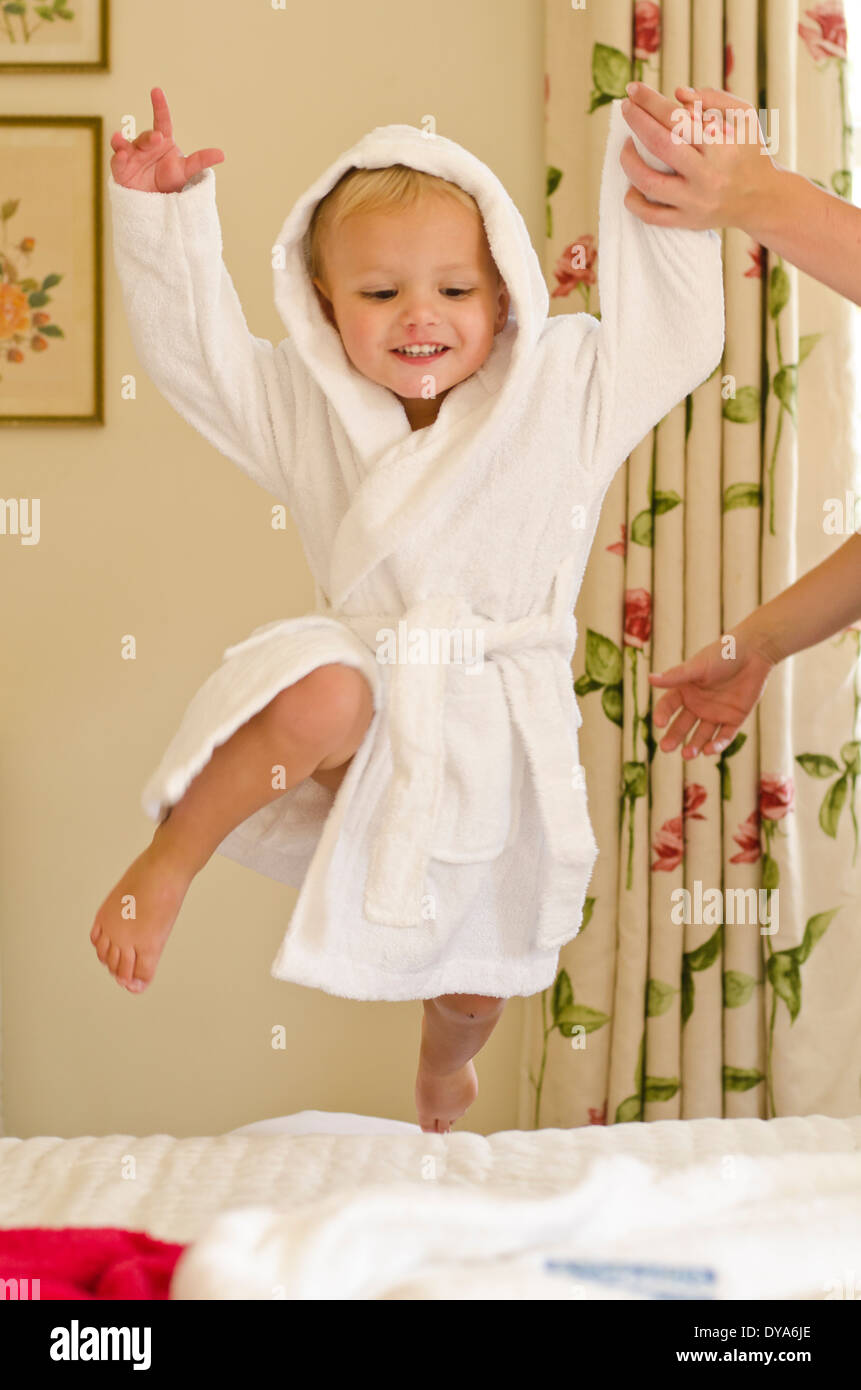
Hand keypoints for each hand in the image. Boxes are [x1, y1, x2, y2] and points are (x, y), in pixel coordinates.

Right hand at [110, 87, 223, 192]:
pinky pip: (117, 161)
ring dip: (121, 142)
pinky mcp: (121, 168)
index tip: (156, 90)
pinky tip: (120, 156)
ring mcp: (131, 155)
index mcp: (162, 140)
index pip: (161, 120)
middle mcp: (145, 144)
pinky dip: (118, 158)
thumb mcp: (187, 170)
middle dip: (150, 137)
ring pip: (125, 145)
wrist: (156, 198)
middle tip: (158, 139)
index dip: (159, 106)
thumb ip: (201, 160)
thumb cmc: (169, 179)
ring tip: (119, 140)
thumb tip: (222, 154)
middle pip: (146, 137)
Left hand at [618, 80, 778, 231]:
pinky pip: (651, 216)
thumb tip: (677, 94)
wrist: (762, 199)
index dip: (651, 101)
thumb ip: (714, 98)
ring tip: (625, 146)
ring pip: (649, 183)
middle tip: (626, 107)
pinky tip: (630, 185)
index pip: (677, 118)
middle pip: (660, 145)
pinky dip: (633, 201)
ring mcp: (695, 202)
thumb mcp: (744, 116)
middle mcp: (707, 175)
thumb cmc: (750, 151)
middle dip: (637, 122)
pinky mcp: (687, 222)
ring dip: (629, 162)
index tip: (633, 89)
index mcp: (721, 146)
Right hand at [647, 630, 776, 758]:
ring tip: (688, 755)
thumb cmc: (722, 655)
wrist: (754, 653)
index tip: (659, 723)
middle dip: (674, 737)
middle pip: (682, 725)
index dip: (663, 714)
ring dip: (694, 745)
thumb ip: (676, 676)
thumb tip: (650, 679)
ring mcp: (716, 713)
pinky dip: (717, 744)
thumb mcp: (698, 667)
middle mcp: (698, 704)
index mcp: (686, 690)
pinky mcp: (734, 719)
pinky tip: (709, 750)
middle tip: (666, 748)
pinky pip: (724, 736)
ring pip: (702, 735)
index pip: (668, 706)